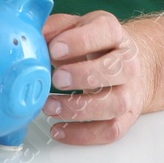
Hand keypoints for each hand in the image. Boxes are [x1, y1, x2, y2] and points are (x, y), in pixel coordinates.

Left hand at [40, 11, 155, 144]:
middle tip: (56, 78)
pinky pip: (110, 131)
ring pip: (115, 103)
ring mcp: (129, 92)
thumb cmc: (95, 47)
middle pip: (118, 69)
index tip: (55, 48)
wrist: (125, 67)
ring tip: (49, 107)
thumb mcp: (76, 28)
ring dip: (79, 108)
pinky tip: (59, 129)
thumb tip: (33, 36)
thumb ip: (55, 28)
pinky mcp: (125, 118)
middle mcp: (128, 62)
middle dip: (84, 75)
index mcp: (114, 34)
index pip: (107, 31)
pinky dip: (83, 134)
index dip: (81, 41)